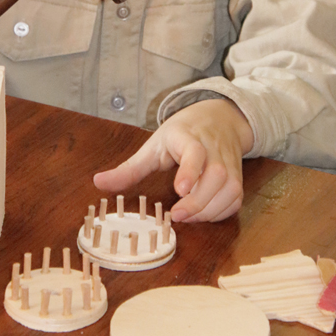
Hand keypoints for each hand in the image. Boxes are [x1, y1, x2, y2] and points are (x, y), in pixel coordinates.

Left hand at [94, 98, 253, 222]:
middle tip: (177, 215)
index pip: (195, 152)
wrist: (219, 119)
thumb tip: (98, 182)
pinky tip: (203, 215)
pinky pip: (235, 199)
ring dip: (209, 209)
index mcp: (189, 137)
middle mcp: (214, 150)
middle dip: (199, 200)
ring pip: (230, 189)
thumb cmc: (182, 133)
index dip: (190, 171)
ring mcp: (229, 164)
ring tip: (188, 216)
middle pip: (216, 175)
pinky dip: (221, 212)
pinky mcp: (237, 177)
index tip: (179, 189)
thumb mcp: (153, 145)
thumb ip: (130, 168)